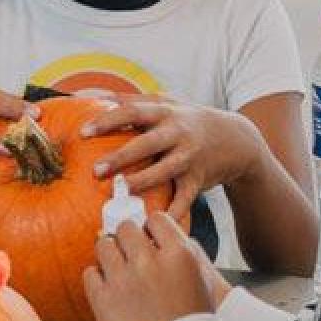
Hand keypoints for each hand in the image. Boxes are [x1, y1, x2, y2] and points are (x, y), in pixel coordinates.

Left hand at [81, 94, 263, 218]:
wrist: (235, 139)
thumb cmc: (188, 120)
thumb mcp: (166, 103)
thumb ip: (132, 100)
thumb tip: (95, 95)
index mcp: (164, 113)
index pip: (132, 112)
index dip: (108, 120)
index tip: (84, 131)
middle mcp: (177, 133)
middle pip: (147, 143)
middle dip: (121, 156)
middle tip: (96, 170)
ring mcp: (189, 157)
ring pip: (165, 170)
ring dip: (143, 181)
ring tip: (122, 190)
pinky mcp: (198, 179)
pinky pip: (184, 199)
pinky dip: (172, 212)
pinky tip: (153, 224)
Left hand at [84, 213, 213, 320]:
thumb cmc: (192, 320)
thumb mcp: (201, 280)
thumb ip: (182, 251)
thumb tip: (157, 233)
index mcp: (179, 255)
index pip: (156, 219)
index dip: (152, 229)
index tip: (150, 238)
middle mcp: (149, 263)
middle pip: (127, 228)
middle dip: (128, 240)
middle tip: (131, 253)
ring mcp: (124, 280)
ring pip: (104, 245)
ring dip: (110, 255)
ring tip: (118, 269)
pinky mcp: (103, 300)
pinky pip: (90, 273)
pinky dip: (97, 279)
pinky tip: (108, 288)